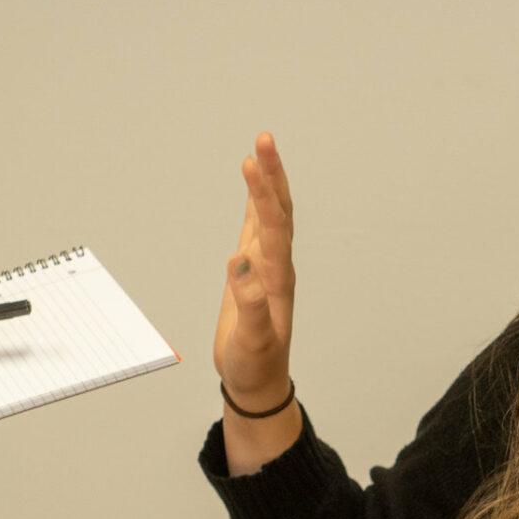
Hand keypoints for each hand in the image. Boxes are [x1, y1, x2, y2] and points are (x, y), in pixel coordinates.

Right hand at [213, 132, 295, 408]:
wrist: (259, 381)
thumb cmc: (256, 363)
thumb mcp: (252, 340)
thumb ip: (249, 304)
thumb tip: (240, 264)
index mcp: (276, 277)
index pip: (272, 225)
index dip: (263, 193)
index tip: (252, 162)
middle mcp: (276, 266)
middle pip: (278, 211)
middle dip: (271, 174)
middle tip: (264, 137)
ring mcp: (266, 266)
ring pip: (270, 215)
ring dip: (267, 182)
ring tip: (260, 148)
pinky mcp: (254, 271)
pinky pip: (258, 228)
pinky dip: (256, 202)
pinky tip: (255, 185)